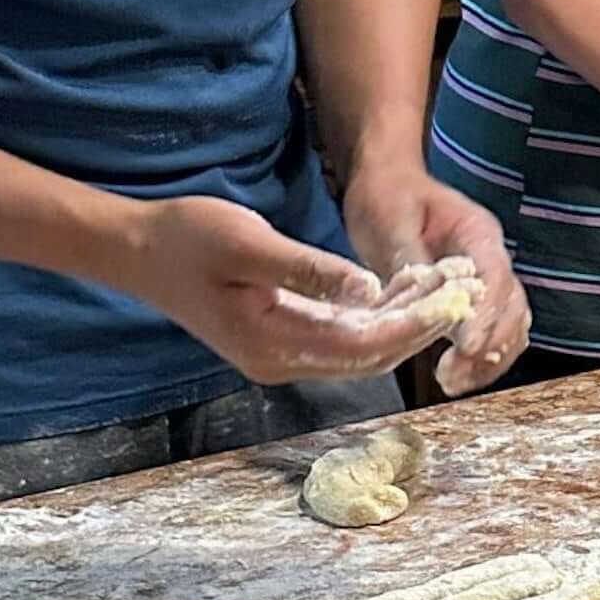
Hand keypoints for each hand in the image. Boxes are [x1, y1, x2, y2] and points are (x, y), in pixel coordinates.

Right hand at [114, 196, 463, 383]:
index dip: (410, 326)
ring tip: (443, 286)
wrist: (138, 251)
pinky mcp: (282, 337)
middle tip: (461, 293)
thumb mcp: (249, 244)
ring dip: (401, 322)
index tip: (450, 301)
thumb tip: (369, 289)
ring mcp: (280, 353)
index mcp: (271, 343)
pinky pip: (341, 336)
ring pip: (358, 348)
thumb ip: (308, 269)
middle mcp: (280, 360)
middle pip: (367, 356)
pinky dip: (376, 317)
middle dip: (417, 328)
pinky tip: (403, 289)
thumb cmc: (189, 239)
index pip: (360, 346)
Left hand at [343, 162, 531, 393]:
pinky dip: (482, 355)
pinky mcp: (470, 296)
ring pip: (510, 323)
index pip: (496, 279)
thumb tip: (421, 296)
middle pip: (513, 307)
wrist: (387, 182)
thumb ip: (409, 259)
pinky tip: (457, 374)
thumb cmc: (389, 195)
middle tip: (454, 377)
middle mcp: (490, 258)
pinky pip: (491, 329)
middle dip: (491, 346)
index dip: (487, 317)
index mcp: (478, 233)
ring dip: (491, 357)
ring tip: (455, 383)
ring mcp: (485, 278)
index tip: (467, 351)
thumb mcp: (391, 220)